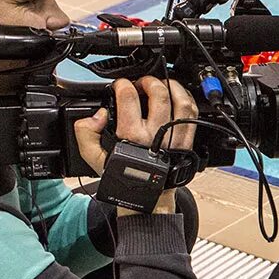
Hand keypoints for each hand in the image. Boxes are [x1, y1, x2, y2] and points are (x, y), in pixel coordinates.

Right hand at [74, 77, 199, 177]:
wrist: (146, 196)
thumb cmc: (122, 175)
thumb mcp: (93, 157)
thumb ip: (85, 133)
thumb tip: (98, 113)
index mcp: (132, 136)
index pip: (129, 98)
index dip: (123, 85)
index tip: (120, 85)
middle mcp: (156, 135)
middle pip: (159, 95)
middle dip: (149, 81)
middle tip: (141, 83)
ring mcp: (175, 138)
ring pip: (181, 103)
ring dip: (172, 87)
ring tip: (161, 84)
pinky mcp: (187, 142)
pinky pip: (192, 115)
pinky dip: (186, 100)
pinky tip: (176, 96)